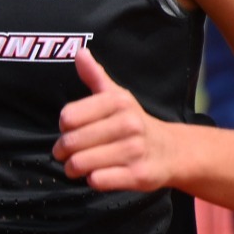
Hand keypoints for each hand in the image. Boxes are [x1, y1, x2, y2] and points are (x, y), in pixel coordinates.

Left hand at [53, 47, 178, 190]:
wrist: (172, 151)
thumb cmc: (135, 122)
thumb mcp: (118, 97)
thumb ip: (96, 77)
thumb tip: (80, 52)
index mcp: (118, 102)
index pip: (68, 117)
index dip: (63, 127)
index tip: (69, 130)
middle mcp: (127, 124)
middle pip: (71, 142)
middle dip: (62, 151)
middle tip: (65, 154)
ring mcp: (134, 150)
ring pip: (81, 163)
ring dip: (73, 168)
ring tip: (77, 166)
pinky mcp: (138, 175)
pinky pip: (98, 180)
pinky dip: (92, 180)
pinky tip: (98, 175)